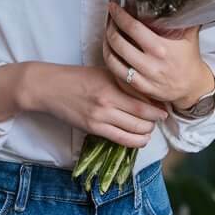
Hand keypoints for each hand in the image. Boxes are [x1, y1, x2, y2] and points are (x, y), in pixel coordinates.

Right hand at [0, 62, 167, 147]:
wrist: (49, 87)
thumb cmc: (77, 77)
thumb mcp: (102, 73)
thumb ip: (123, 83)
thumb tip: (147, 93)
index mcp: (111, 85)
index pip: (143, 102)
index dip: (158, 109)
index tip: (165, 109)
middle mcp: (107, 102)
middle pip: (142, 119)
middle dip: (154, 122)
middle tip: (159, 118)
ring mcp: (99, 118)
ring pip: (134, 132)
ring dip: (146, 133)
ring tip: (149, 128)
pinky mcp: (92, 129)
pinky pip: (120, 140)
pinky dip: (134, 141)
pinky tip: (139, 138)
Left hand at [103, 3, 214, 110]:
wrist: (193, 87)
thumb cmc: (189, 59)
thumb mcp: (189, 37)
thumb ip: (183, 19)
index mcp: (162, 48)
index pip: (134, 28)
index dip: (119, 16)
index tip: (113, 7)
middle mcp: (152, 64)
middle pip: (119, 43)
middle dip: (110, 28)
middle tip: (109, 19)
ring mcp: (144, 78)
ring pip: (113, 59)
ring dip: (106, 44)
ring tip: (107, 34)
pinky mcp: (139, 87)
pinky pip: (117, 73)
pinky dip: (110, 60)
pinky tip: (110, 51)